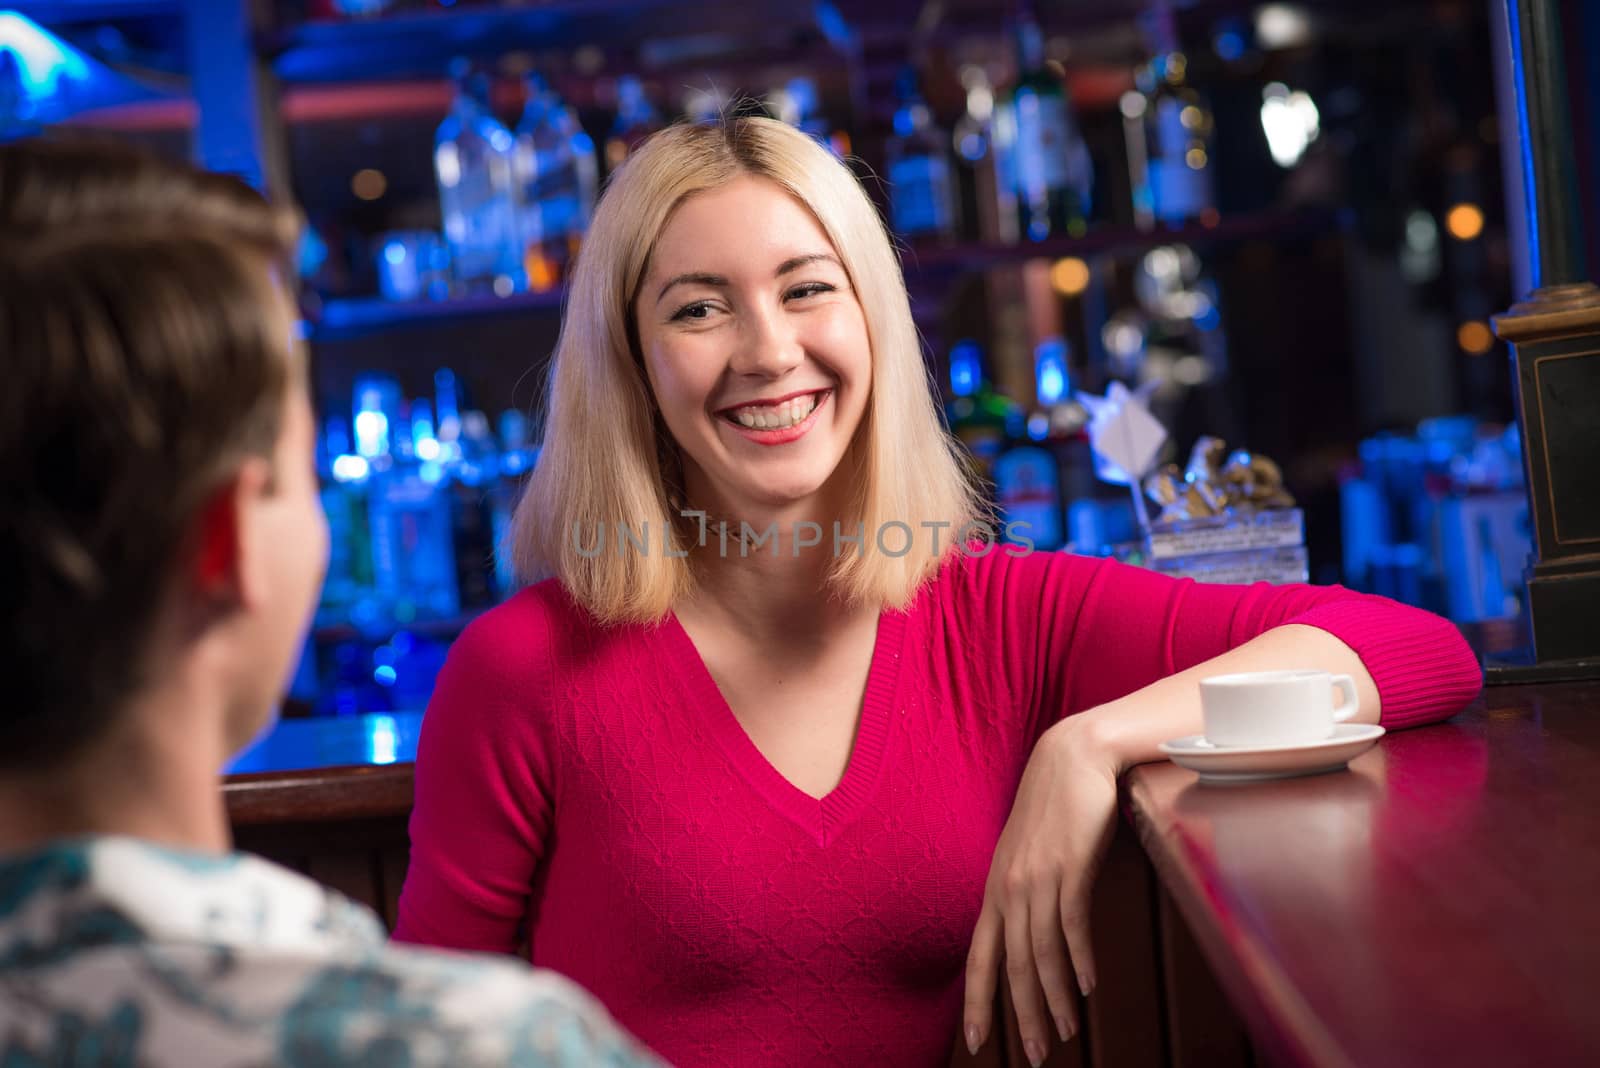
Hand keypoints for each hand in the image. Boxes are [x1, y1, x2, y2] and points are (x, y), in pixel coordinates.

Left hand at [963, 719, 1120, 1065]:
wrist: (1074, 756)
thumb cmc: (1055, 807)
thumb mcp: (1030, 855)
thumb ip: (1026, 893)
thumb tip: (1035, 933)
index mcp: (995, 888)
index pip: (980, 955)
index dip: (979, 1001)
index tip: (977, 1041)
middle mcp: (1009, 887)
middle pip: (1011, 966)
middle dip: (1023, 1016)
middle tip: (1038, 1056)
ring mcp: (1037, 878)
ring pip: (1040, 954)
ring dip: (1055, 999)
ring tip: (1068, 1033)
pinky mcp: (1069, 868)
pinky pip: (1070, 925)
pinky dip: (1078, 960)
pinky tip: (1087, 986)